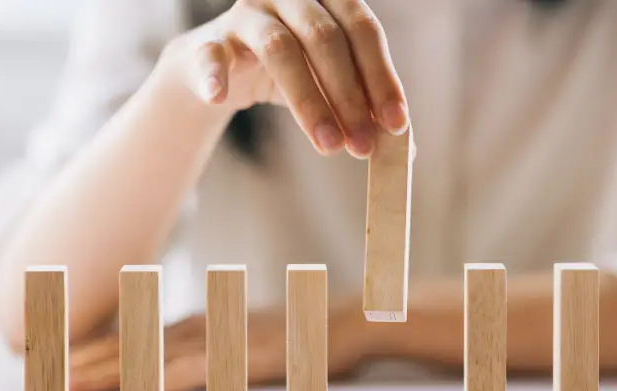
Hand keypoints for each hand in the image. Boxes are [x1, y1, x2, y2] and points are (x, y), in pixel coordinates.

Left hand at [68, 300, 369, 390]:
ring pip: (156, 356)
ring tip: (72, 383)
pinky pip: (196, 369)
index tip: (65, 362)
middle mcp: (205, 325)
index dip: (101, 351)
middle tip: (48, 374)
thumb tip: (182, 367)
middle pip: (138, 344)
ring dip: (113, 369)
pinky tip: (136, 389)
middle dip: (91, 361)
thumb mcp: (251, 341)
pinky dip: (162, 378)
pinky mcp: (243, 356)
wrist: (344, 321)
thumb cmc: (301, 336)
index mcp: (203, 323)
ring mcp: (222, 339)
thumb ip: (217, 349)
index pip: (141, 337)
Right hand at [159, 0, 409, 157]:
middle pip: (325, 38)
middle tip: (362, 147)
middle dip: (349, 97)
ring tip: (328, 146)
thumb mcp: (331, 88)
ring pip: (280, 49)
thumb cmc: (291, 76)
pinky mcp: (210, 41)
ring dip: (308, 102)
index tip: (396, 125)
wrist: (222, 76)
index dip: (382, 77)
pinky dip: (216, 76)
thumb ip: (365, 110)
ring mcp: (247, 13)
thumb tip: (406, 152)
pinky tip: (219, 98)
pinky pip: (213, 56)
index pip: (363, 29)